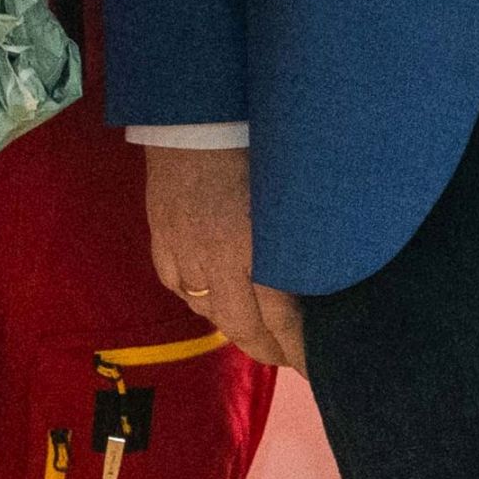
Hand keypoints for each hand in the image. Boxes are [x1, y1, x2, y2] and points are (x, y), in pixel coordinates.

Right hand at [136, 139, 306, 377]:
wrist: (192, 112)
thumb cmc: (255, 140)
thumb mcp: (291, 194)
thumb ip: (300, 238)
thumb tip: (319, 271)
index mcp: (252, 252)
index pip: (278, 320)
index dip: (296, 350)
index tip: (313, 366)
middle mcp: (214, 262)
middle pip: (240, 327)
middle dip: (267, 350)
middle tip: (288, 359)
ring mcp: (181, 252)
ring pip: (208, 310)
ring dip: (235, 326)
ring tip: (256, 331)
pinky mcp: (160, 238)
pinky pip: (179, 285)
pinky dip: (200, 299)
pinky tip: (213, 298)